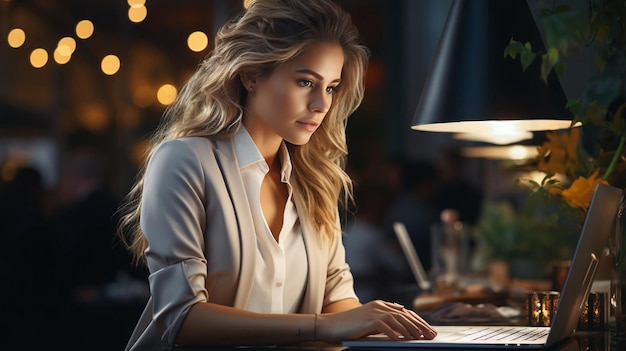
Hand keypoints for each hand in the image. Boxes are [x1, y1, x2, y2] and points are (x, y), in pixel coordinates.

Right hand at [316, 300, 436, 342]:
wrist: (330, 325)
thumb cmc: (348, 326)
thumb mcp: (369, 321)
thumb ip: (383, 320)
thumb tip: (400, 325)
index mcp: (380, 304)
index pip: (405, 312)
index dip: (418, 320)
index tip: (428, 329)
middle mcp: (379, 306)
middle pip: (405, 315)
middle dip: (420, 325)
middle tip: (430, 335)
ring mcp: (373, 311)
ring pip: (399, 320)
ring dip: (412, 330)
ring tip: (421, 339)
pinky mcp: (368, 320)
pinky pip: (386, 327)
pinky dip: (396, 334)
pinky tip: (403, 341)